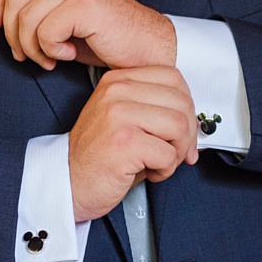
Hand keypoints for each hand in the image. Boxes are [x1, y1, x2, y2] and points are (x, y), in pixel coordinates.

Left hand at [0, 0, 175, 70]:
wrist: (147, 47)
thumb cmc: (106, 35)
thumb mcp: (61, 15)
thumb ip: (31, 4)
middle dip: (13, 35)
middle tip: (30, 55)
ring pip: (26, 18)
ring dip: (33, 48)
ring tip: (51, 58)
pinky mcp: (84, 2)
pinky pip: (45, 32)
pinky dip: (51, 51)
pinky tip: (68, 54)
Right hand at [67, 66, 198, 221]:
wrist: (68, 183)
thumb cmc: (97, 156)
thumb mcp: (124, 120)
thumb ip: (154, 109)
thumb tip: (193, 121)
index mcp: (118, 81)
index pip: (173, 78)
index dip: (187, 107)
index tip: (182, 130)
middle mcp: (117, 92)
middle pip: (181, 102)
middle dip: (187, 133)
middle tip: (175, 152)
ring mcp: (119, 115)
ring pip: (179, 125)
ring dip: (178, 152)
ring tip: (160, 162)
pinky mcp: (124, 142)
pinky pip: (169, 153)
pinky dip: (166, 169)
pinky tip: (149, 172)